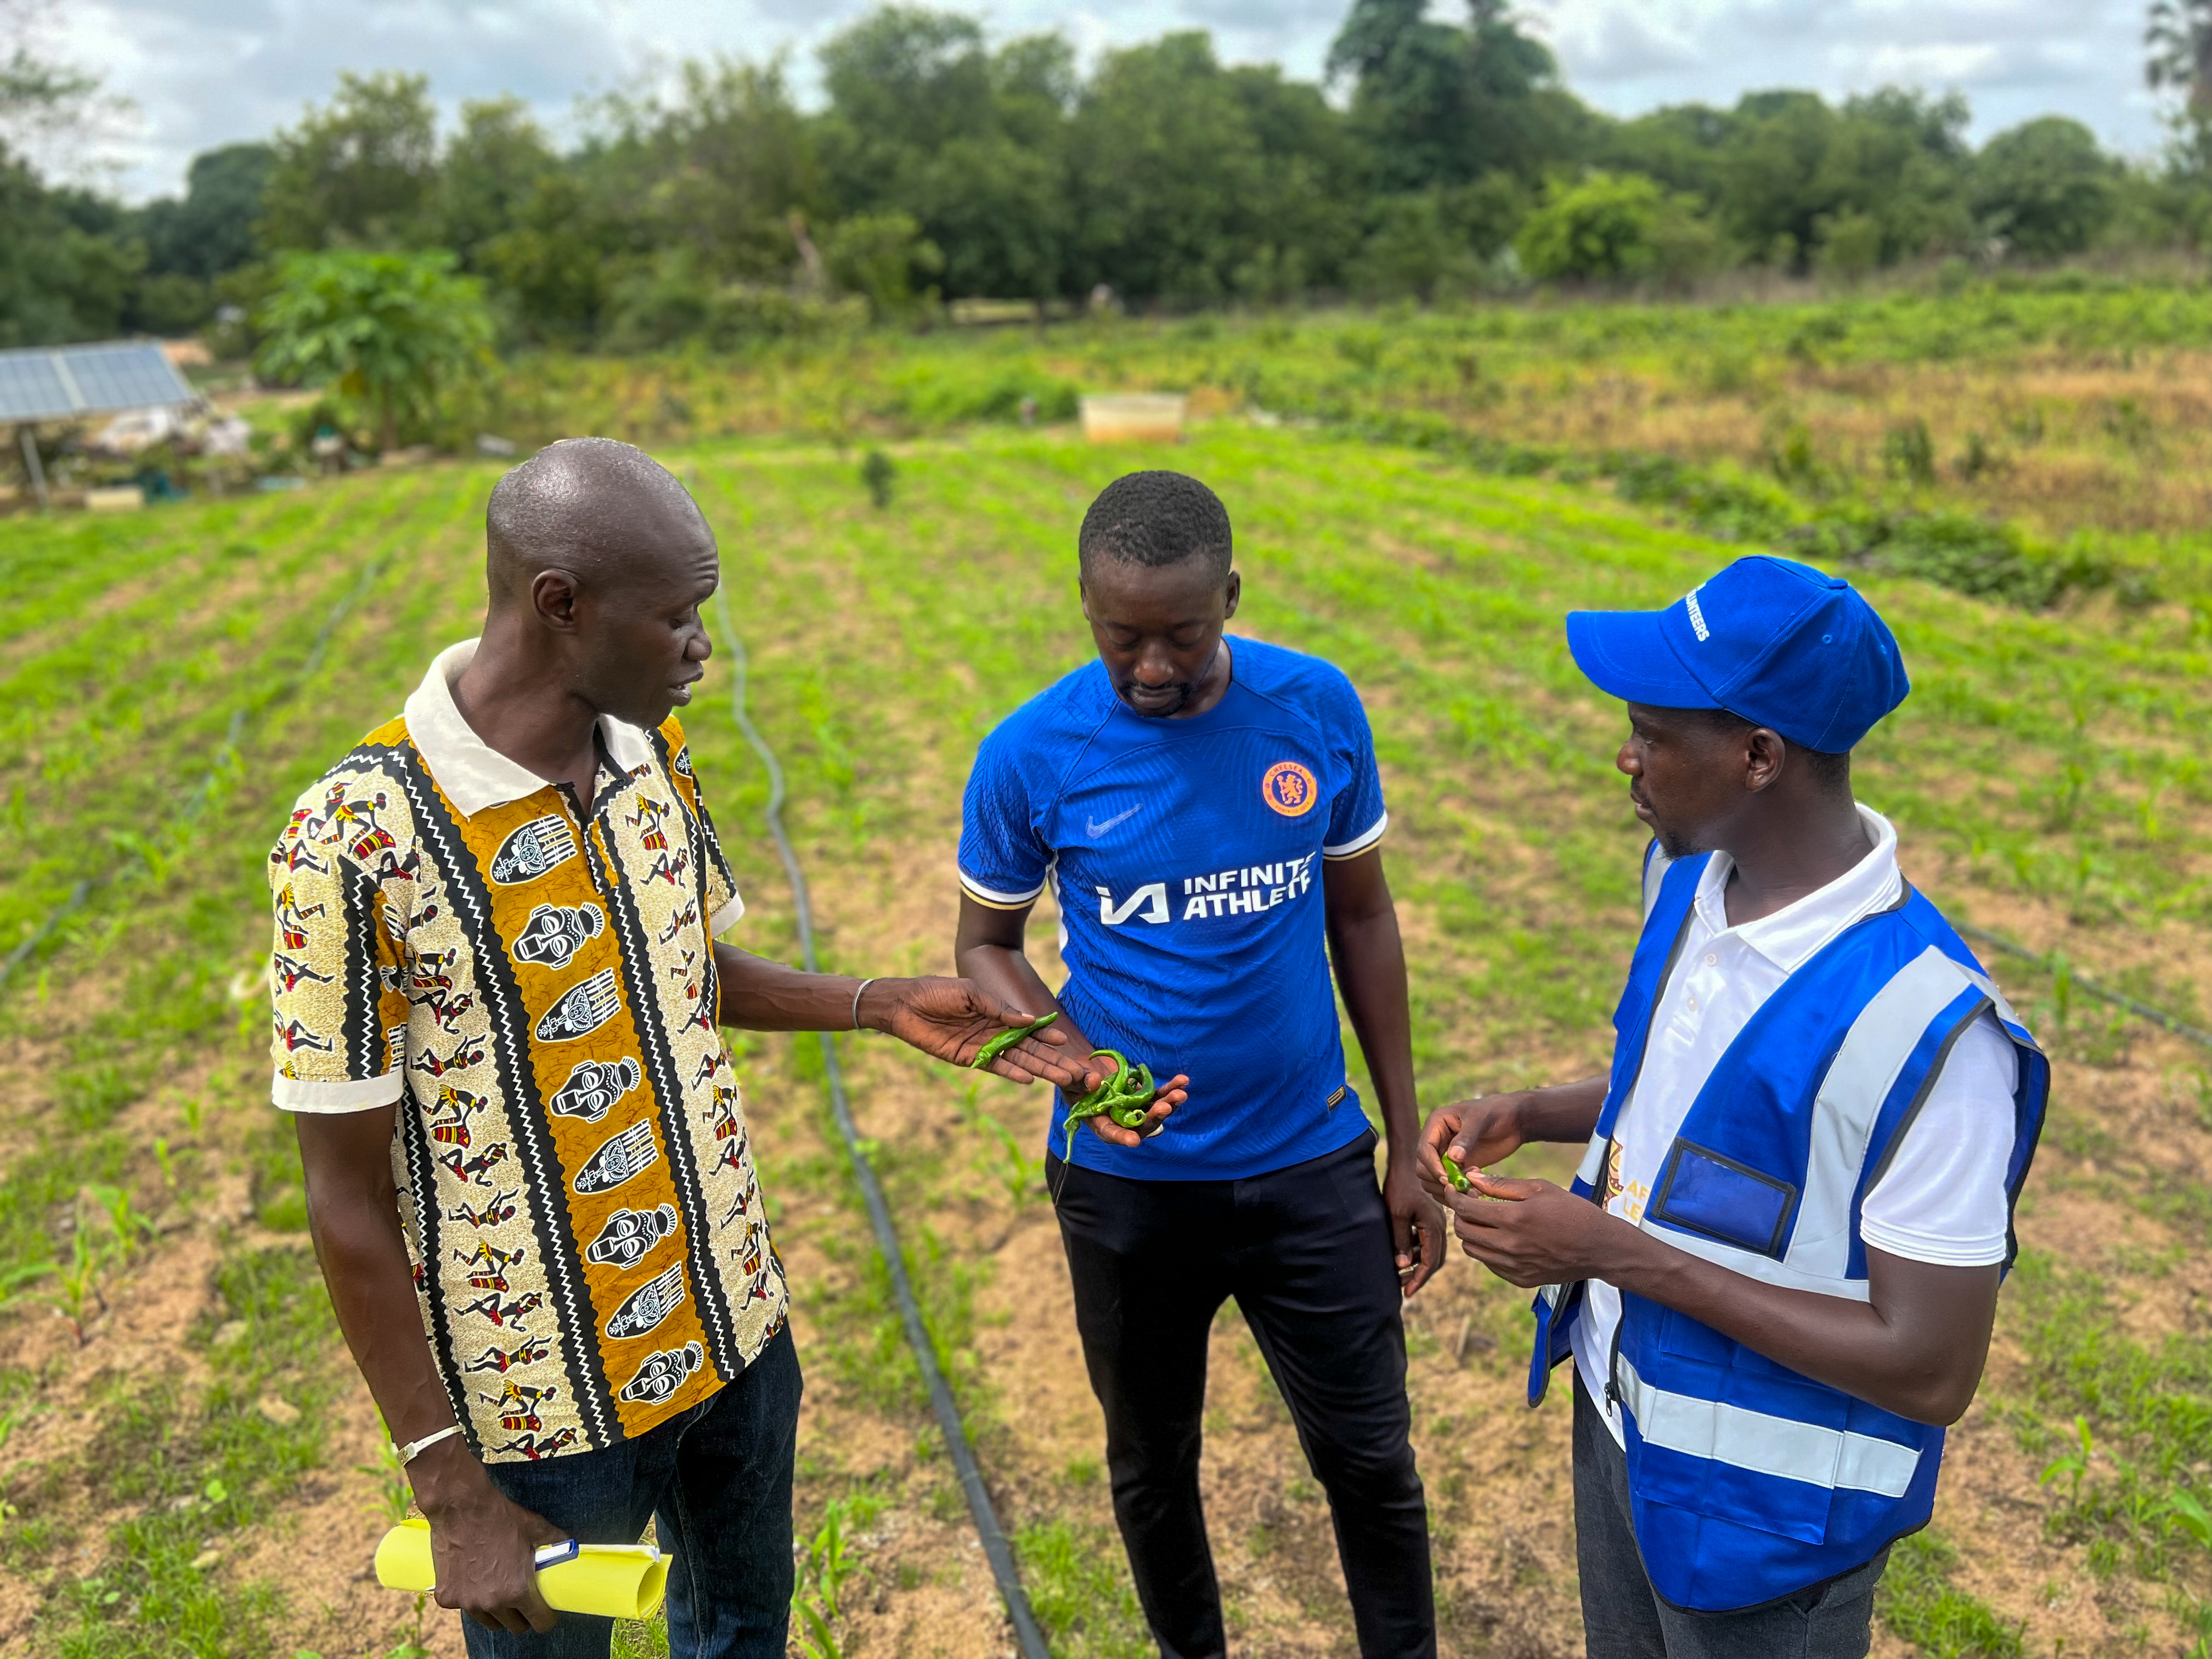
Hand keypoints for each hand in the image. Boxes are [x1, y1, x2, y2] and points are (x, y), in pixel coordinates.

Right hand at [411, 1438, 566, 1634]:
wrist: (460, 1507)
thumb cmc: (499, 1517)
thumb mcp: (535, 1528)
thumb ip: (556, 1541)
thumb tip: (570, 1547)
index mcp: (518, 1590)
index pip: (540, 1622)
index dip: (546, 1617)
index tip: (545, 1610)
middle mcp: (492, 1603)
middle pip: (514, 1626)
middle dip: (522, 1615)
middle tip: (522, 1597)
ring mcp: (467, 1603)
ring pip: (489, 1621)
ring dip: (497, 1610)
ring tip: (498, 1587)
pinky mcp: (447, 1597)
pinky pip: (464, 1607)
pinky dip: (470, 1597)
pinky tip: (473, 1578)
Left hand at [864, 977, 1089, 1087]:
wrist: (905, 1005)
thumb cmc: (937, 991)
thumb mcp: (970, 992)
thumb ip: (998, 1007)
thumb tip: (1029, 1019)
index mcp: (996, 1012)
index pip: (1028, 1026)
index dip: (1046, 1034)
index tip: (1064, 1041)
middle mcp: (995, 1031)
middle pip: (1029, 1048)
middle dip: (1050, 1058)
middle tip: (1073, 1069)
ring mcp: (984, 1047)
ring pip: (1018, 1060)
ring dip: (1038, 1068)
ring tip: (1060, 1077)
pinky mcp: (970, 1059)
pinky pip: (996, 1068)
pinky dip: (1011, 1074)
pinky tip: (1028, 1079)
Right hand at [1080, 1052, 1189, 1146]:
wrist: (1089, 1071)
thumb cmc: (1075, 1082)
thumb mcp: (1071, 1083)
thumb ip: (1080, 1083)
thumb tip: (1094, 1081)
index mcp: (1100, 1123)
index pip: (1111, 1133)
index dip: (1122, 1137)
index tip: (1134, 1140)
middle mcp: (1121, 1121)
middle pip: (1140, 1125)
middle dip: (1154, 1117)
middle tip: (1164, 1107)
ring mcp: (1135, 1110)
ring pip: (1155, 1111)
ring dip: (1169, 1103)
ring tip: (1181, 1094)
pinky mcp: (1145, 1097)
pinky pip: (1160, 1095)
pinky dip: (1171, 1089)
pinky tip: (1183, 1080)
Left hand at [1383, 1156, 1443, 1297]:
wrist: (1405, 1162)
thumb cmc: (1399, 1186)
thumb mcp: (1396, 1214)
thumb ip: (1400, 1240)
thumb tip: (1402, 1266)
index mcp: (1434, 1226)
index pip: (1430, 1261)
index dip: (1419, 1278)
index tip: (1407, 1292)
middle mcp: (1439, 1225)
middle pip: (1434, 1259)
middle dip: (1419, 1275)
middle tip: (1403, 1287)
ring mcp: (1435, 1220)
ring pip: (1431, 1250)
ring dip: (1417, 1263)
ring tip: (1400, 1274)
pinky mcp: (1429, 1216)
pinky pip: (1426, 1240)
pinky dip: (1416, 1251)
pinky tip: (1402, 1255)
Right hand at [1416, 1093, 1529, 1203]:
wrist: (1513, 1122)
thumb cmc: (1497, 1113)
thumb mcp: (1482, 1120)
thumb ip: (1467, 1137)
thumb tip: (1452, 1157)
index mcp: (1437, 1124)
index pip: (1424, 1150)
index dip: (1432, 1166)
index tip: (1448, 1180)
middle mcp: (1436, 1140)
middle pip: (1423, 1168)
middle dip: (1440, 1181)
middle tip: (1463, 1187)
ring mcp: (1445, 1156)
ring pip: (1432, 1181)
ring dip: (1448, 1190)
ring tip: (1472, 1189)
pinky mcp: (1455, 1168)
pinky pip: (1446, 1185)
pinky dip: (1456, 1193)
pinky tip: (1475, 1190)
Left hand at [1447, 1172, 1631, 1287]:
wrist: (1599, 1248)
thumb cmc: (1572, 1211)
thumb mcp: (1540, 1189)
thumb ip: (1502, 1185)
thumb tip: (1472, 1178)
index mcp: (1513, 1219)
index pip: (1466, 1209)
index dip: (1454, 1197)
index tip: (1454, 1189)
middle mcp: (1509, 1246)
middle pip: (1464, 1232)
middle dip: (1460, 1215)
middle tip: (1470, 1204)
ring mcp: (1514, 1266)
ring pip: (1473, 1250)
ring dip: (1472, 1233)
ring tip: (1486, 1221)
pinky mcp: (1519, 1279)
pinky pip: (1489, 1264)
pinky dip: (1488, 1250)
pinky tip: (1502, 1238)